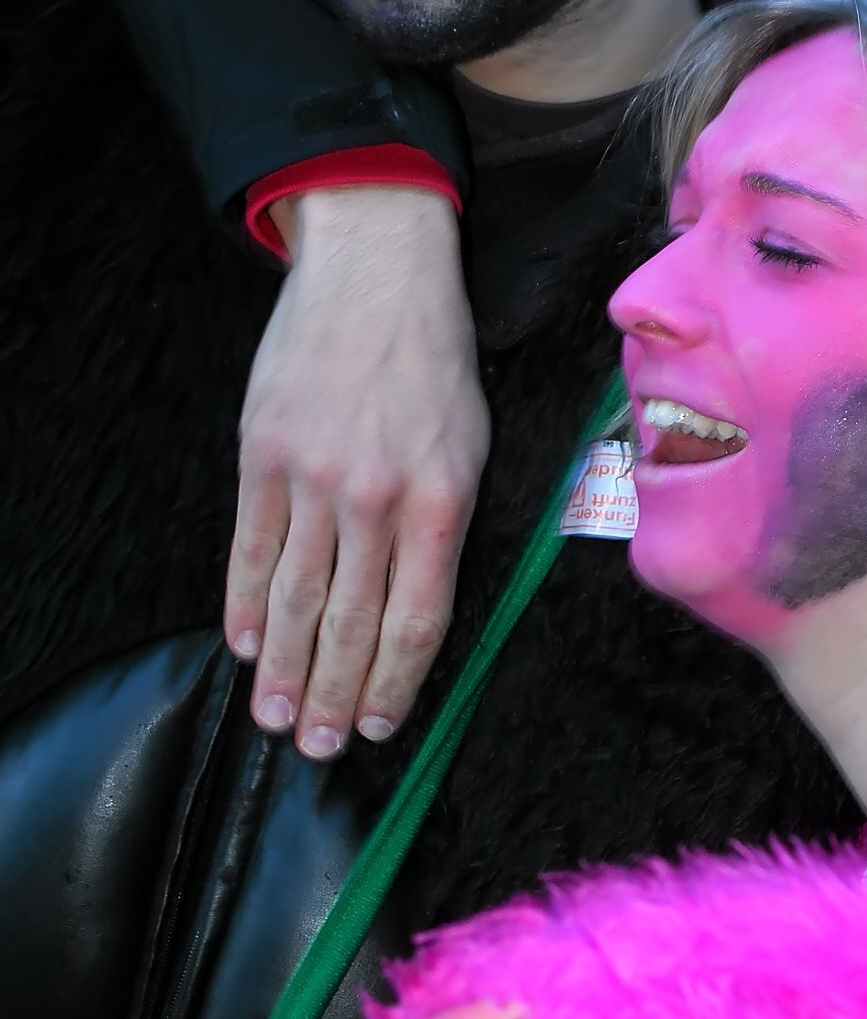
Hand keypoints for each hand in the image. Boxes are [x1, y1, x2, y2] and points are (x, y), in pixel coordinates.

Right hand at [229, 187, 491, 757]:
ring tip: (272, 719)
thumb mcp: (473, 441)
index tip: (378, 724)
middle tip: (316, 748)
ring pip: (292, 597)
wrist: (377, 270)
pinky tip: (240, 645)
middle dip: (331, 695)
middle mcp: (375, 498)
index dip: (396, 680)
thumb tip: (426, 605)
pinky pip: (249, 546)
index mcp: (441, 499)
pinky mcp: (262, 454)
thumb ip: (448, 522)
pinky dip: (241, 603)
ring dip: (281, 668)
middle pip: (349, 622)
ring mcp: (312, 477)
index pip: (418, 617)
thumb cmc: (436, 359)